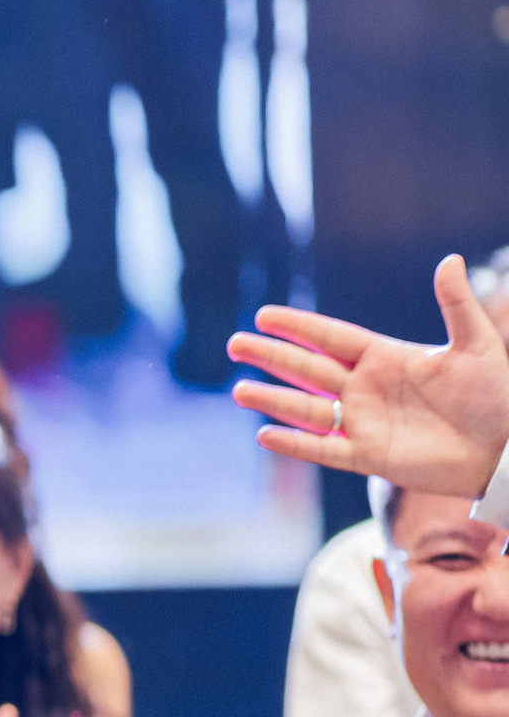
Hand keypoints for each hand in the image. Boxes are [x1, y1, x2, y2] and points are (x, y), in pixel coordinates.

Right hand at [229, 254, 508, 496]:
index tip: (264, 315)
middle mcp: (367, 389)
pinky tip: (265, 436)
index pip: (331, 339)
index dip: (298, 327)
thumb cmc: (498, 394)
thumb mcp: (478, 344)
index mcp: (387, 358)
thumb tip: (450, 259)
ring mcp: (364, 423)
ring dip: (272, 399)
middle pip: (307, 369)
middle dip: (271, 356)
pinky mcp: (369, 457)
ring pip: (306, 409)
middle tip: (234, 344)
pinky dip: (294, 444)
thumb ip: (456, 305)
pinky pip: (323, 450)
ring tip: (238, 390)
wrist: (506, 448)